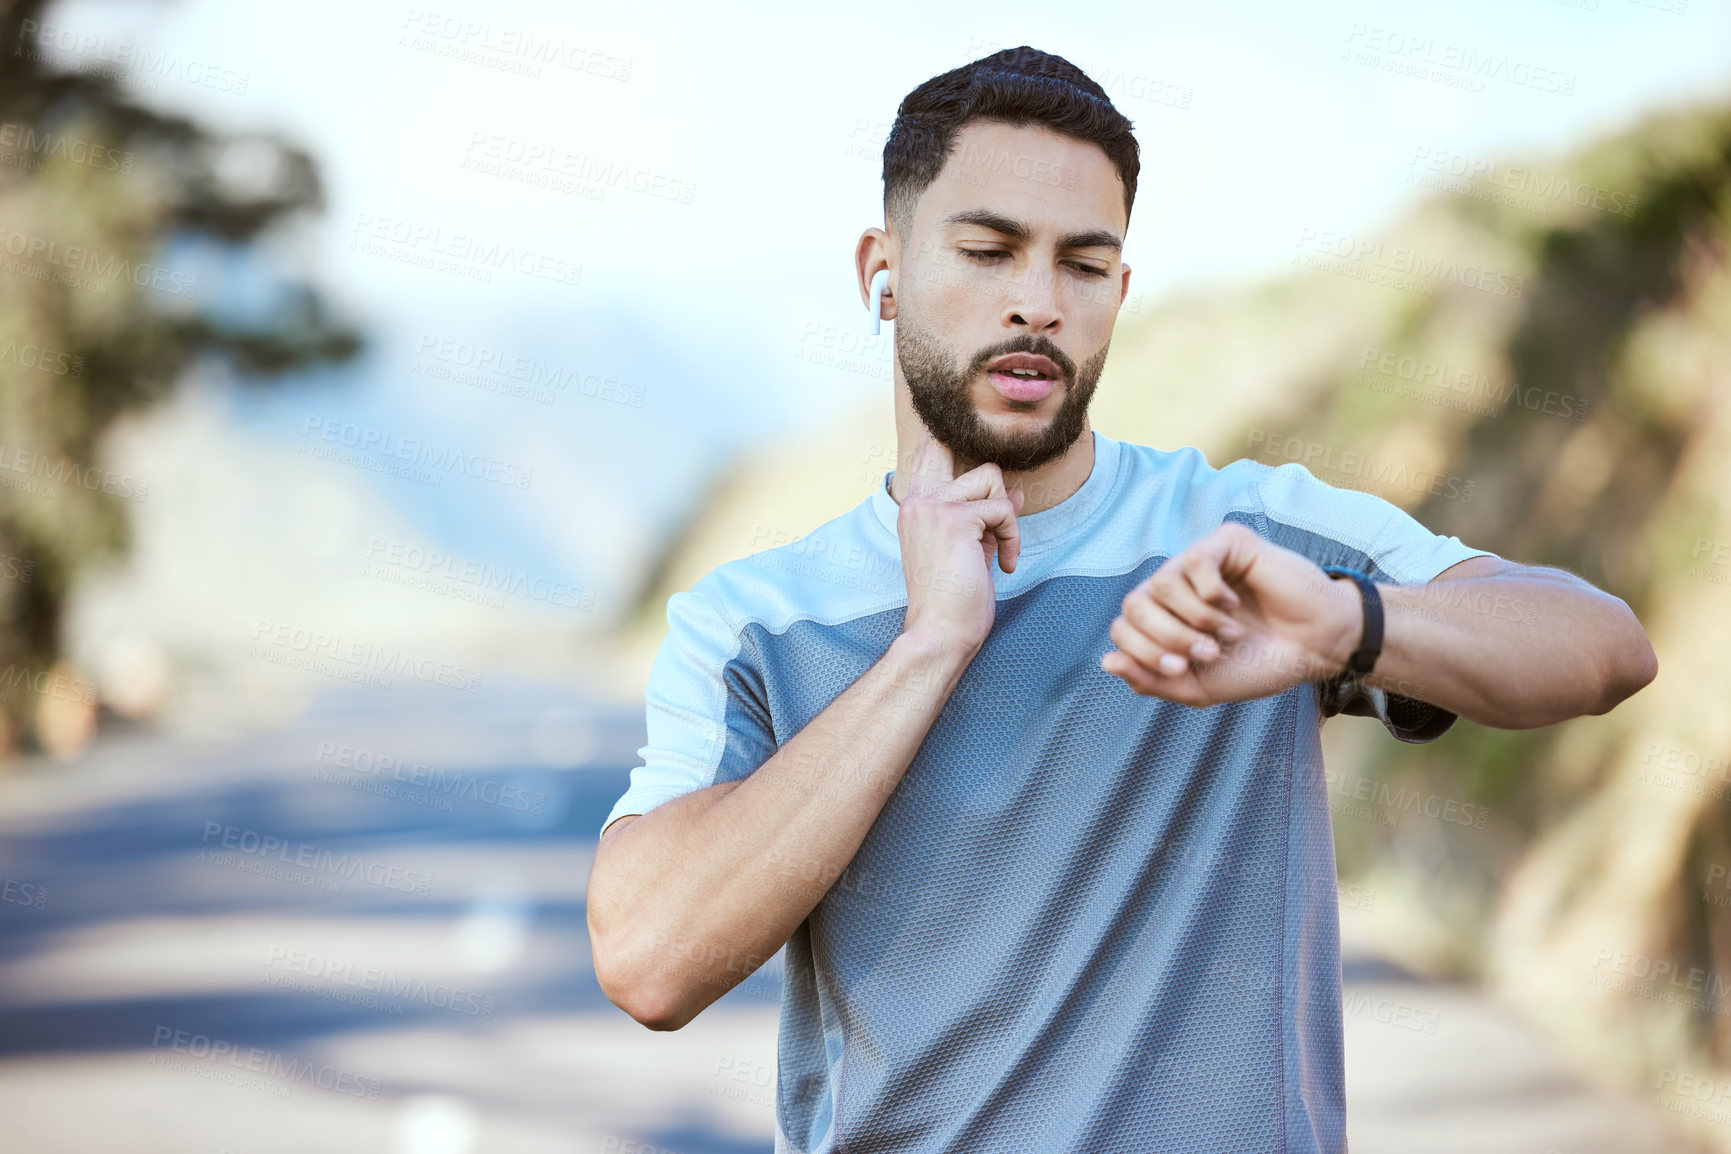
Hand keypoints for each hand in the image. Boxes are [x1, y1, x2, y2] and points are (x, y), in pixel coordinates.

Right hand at [894, 426, 1023, 652]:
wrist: (941, 631)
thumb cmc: (954, 598)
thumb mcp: (972, 548)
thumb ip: (987, 517)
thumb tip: (1016, 492)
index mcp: (914, 508)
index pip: (929, 452)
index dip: (956, 451)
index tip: (979, 483)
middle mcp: (918, 501)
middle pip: (956, 448)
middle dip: (985, 475)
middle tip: (994, 516)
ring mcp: (934, 507)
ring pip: (990, 475)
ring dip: (1005, 512)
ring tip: (1000, 548)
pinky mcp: (956, 519)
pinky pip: (1003, 509)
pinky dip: (1012, 537)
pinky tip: (1004, 565)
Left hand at [1101, 522, 1361, 705]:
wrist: (1314, 649)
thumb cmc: (1259, 664)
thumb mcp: (1200, 686)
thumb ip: (1152, 680)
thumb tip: (1106, 662)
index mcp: (1165, 618)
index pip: (1123, 627)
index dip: (1142, 652)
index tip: (1180, 670)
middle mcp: (1176, 586)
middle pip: (1135, 604)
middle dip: (1168, 637)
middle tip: (1206, 654)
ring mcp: (1200, 561)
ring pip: (1162, 583)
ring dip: (1195, 619)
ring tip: (1228, 633)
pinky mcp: (1226, 543)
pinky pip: (1194, 560)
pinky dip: (1210, 593)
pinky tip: (1233, 604)